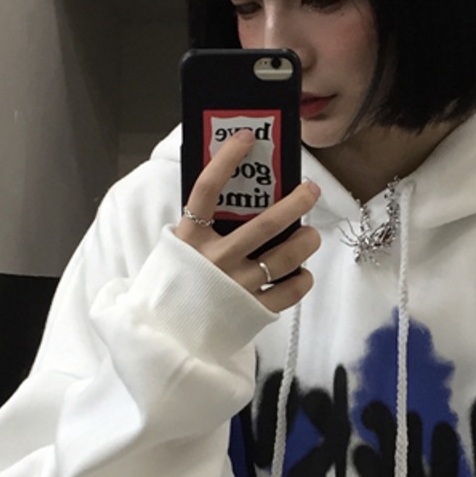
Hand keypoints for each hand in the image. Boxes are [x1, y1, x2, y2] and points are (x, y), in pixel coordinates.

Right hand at [175, 128, 320, 312]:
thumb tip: (226, 196)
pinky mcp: (251, 310)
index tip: (247, 137)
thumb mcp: (175, 251)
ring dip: (305, 242)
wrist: (164, 339)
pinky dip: (302, 280)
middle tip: (310, 191)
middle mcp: (216, 260)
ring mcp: (236, 286)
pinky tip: (303, 273)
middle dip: (295, 203)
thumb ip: (197, 228)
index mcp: (190, 239)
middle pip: (265, 224)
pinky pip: (287, 292)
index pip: (207, 190)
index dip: (227, 160)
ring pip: (284, 257)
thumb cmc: (172, 288)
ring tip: (311, 235)